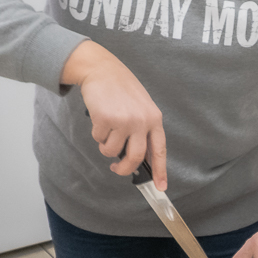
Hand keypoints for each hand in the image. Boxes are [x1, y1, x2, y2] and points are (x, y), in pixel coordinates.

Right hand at [61, 41, 167, 189]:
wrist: (103, 70)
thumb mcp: (141, 107)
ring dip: (106, 147)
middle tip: (116, 168)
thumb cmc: (122, 89)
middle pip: (135, 158)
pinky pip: (99, 139)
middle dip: (123, 169)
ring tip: (106, 132)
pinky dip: (97, 134)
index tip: (160, 186)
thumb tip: (140, 158)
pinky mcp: (105, 119)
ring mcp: (123, 120)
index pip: (159, 150)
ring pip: (112, 151)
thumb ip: (143, 130)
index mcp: (154, 118)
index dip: (160, 171)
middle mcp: (141, 121)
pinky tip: (99, 119)